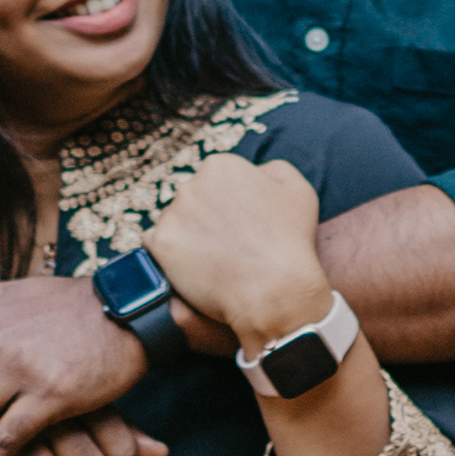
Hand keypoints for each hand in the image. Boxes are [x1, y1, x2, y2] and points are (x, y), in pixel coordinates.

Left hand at [141, 153, 329, 359]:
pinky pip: (157, 245)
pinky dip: (170, 256)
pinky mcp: (160, 243)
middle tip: (228, 243)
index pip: (215, 180)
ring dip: (188, 235)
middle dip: (206, 217)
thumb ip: (272, 169)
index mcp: (220, 166)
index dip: (230, 204)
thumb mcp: (297, 189)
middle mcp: (191, 183)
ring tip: (214, 259)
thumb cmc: (290, 241)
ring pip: (175, 221)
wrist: (274, 290)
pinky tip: (194, 266)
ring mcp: (172, 213)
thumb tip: (256, 171)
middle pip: (193, 198)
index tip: (241, 224)